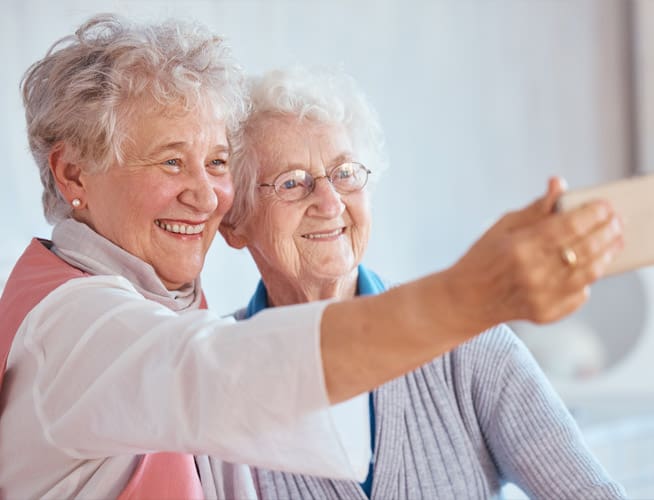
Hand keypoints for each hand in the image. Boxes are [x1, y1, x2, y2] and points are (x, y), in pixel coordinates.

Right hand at [443, 177, 623, 329]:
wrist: (466, 299)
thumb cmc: (482, 259)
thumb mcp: (503, 226)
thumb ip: (536, 208)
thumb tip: (558, 184)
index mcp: (520, 247)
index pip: (570, 226)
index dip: (594, 213)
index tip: (605, 205)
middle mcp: (533, 273)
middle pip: (586, 248)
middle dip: (607, 230)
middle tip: (616, 220)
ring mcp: (541, 296)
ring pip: (590, 272)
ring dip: (606, 254)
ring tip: (613, 241)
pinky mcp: (547, 313)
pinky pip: (580, 294)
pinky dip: (588, 278)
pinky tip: (591, 266)